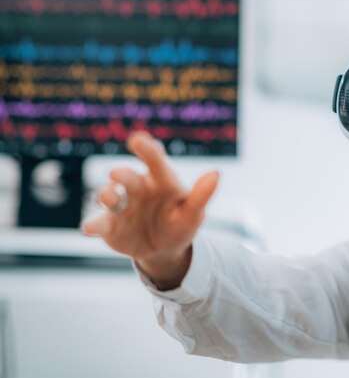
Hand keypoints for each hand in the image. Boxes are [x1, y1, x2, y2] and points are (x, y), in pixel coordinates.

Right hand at [82, 131, 219, 288]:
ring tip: (110, 198)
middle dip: (122, 175)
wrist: (164, 249)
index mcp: (160, 180)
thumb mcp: (194, 213)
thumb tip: (216, 174)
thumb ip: (202, 195)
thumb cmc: (180, 223)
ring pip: (108, 195)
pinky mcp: (109, 226)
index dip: (146, 149)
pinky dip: (92, 224)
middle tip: (118, 174)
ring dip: (106, 194)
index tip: (137, 140)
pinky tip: (90, 228)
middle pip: (127, 176)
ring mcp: (121, 206)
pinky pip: (98, 223)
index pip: (154, 160)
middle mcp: (137, 188)